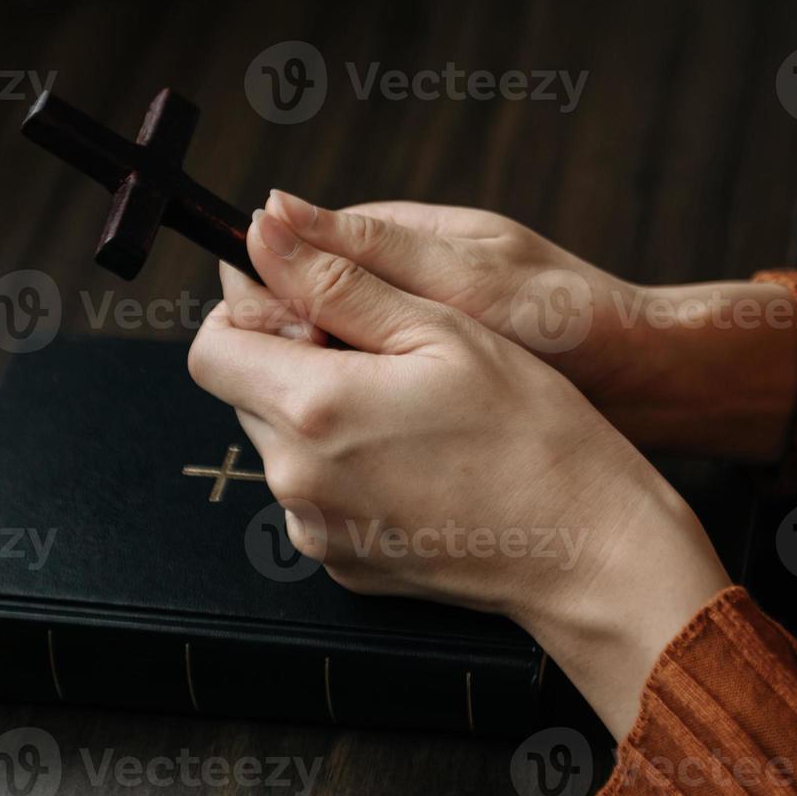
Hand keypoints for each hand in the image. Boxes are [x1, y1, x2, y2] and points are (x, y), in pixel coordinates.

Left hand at [188, 207, 731, 735]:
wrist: (584, 549)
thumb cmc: (532, 429)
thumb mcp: (443, 328)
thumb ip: (338, 280)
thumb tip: (260, 231)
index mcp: (313, 409)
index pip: (211, 346)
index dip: (252, 313)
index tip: (312, 304)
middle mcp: (295, 479)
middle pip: (245, 393)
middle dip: (294, 361)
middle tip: (387, 355)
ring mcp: (315, 531)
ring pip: (283, 444)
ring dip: (322, 415)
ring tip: (413, 411)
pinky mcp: (341, 564)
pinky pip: (316, 495)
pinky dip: (348, 468)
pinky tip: (419, 460)